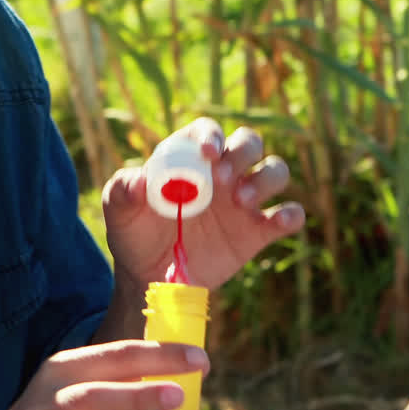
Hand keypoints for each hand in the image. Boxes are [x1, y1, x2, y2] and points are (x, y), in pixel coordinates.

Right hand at [0, 340, 208, 409]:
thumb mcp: (83, 386)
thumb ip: (125, 382)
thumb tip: (186, 379)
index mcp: (65, 369)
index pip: (116, 356)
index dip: (159, 356)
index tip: (199, 360)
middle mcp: (47, 401)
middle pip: (92, 395)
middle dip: (135, 396)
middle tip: (178, 396)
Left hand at [102, 118, 305, 290]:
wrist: (150, 277)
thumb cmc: (134, 233)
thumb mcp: (118, 211)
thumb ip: (121, 190)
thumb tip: (139, 182)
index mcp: (190, 158)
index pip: (208, 132)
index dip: (212, 136)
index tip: (207, 153)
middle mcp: (222, 173)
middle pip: (250, 143)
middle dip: (243, 154)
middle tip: (224, 181)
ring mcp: (244, 200)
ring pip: (275, 171)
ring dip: (266, 180)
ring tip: (241, 202)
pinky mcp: (258, 230)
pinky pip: (289, 214)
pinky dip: (291, 214)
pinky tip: (277, 221)